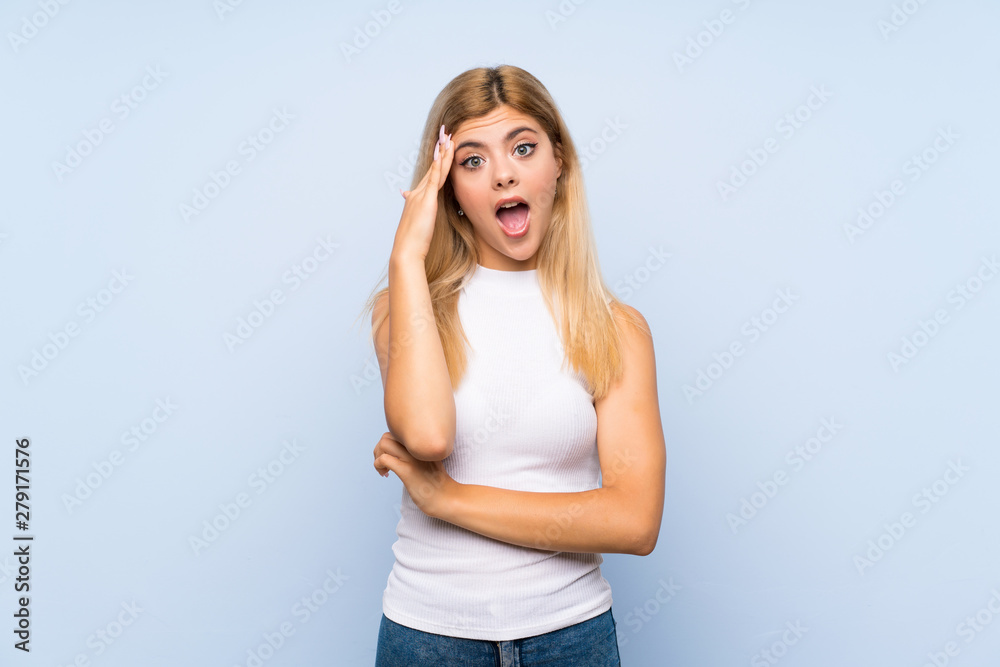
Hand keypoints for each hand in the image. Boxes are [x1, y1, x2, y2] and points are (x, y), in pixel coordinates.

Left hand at [373, 431, 454, 518]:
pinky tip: (385, 475)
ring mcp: (411, 458)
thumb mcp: (428, 462)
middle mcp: (416, 448)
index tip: (391, 458)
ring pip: (384, 444)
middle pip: (387, 436)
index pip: (397, 434)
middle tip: (383, 464)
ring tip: (384, 469)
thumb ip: (416, 455)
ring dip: (377, 456)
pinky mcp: (407, 471)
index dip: (389, 445)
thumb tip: (399, 454)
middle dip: (379, 449)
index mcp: (421, 444)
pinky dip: (378, 466)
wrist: (447, 497)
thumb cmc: (437, 483)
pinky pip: (384, 459)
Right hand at [392, 124, 454, 260]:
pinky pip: (434, 179)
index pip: (430, 175)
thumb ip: (418, 214)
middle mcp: (417, 193)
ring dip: (442, 152)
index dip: (437, 161)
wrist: (406, 250)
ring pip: (435, 169)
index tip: (442, 146)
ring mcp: (421, 195)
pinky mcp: (426, 200)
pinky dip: (438, 165)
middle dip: (440, 149)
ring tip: (448, 136)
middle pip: (433, 167)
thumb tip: (409, 203)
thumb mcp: (417, 225)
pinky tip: (442, 153)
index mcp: (416, 198)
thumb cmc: (413, 242)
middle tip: (446, 132)